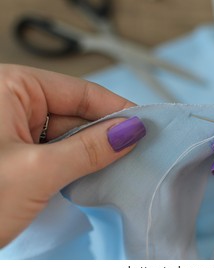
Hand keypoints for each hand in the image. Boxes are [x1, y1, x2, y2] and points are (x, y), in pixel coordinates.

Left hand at [0, 64, 145, 246]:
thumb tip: (130, 131)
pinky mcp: (16, 157)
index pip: (80, 92)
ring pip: (69, 137)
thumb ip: (90, 149)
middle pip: (77, 115)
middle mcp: (12, 106)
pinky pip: (58, 155)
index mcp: (10, 89)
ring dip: (94, 155)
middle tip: (139, 152)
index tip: (146, 125)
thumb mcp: (37, 170)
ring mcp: (13, 133)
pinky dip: (78, 167)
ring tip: (123, 167)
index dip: (116, 109)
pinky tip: (96, 177)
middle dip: (107, 136)